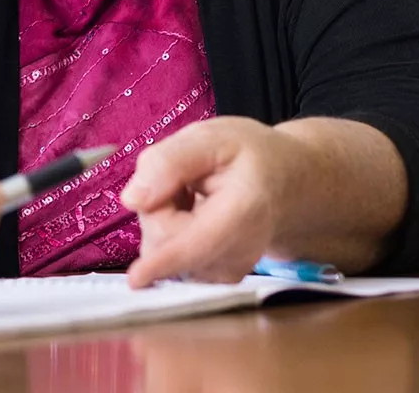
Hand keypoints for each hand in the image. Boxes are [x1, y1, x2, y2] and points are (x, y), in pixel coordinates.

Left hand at [121, 116, 301, 285]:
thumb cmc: (249, 157)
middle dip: (156, 207)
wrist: (286, 183)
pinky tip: (194, 214)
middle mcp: (238, 252)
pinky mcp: (213, 277)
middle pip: (164, 241)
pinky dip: (170, 233)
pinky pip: (168, 258)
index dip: (162, 262)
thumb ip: (169, 161)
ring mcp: (226, 270)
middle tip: (184, 179)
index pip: (196, 245)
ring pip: (162, 251)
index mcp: (243, 211)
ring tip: (194, 194)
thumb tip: (132, 199)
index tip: (137, 279)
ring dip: (163, 219)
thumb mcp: (211, 138)